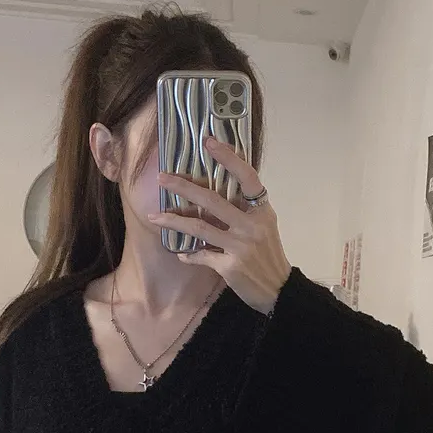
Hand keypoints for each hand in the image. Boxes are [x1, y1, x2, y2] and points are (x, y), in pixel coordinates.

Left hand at [149, 136, 291, 314]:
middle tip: (162, 178)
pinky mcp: (230, 266)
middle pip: (213, 200)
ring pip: (200, 227)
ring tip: (154, 216)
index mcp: (262, 211)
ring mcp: (241, 246)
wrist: (278, 290)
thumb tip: (211, 194)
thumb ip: (244, 210)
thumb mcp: (263, 227)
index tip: (209, 142)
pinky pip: (201, 255)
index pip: (247, 177)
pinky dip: (189, 254)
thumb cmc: (268, 255)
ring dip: (174, 220)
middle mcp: (252, 225)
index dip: (229, 158)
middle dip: (183, 187)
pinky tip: (180, 253)